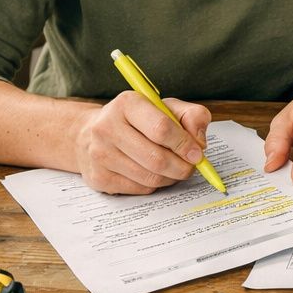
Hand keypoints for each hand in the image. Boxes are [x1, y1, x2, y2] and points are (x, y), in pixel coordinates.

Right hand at [73, 90, 211, 194]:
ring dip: (171, 178)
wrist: (93, 133)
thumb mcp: (167, 107)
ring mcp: (100, 154)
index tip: (197, 153)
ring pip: (150, 178)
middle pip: (156, 159)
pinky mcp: (99, 177)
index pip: (161, 128)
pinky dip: (156, 185)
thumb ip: (192, 116)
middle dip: (182, 167)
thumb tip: (199, 143)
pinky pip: (140, 189)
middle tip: (191, 167)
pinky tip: (155, 173)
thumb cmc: (138, 120)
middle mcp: (107, 127)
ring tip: (175, 169)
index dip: (184, 144)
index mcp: (127, 104)